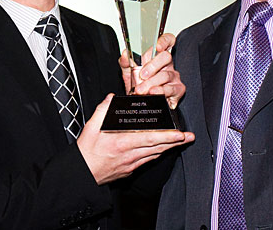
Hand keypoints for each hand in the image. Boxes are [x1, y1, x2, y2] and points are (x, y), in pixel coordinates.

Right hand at [77, 94, 194, 184]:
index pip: (150, 139)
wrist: (83, 173)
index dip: (167, 137)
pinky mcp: (130, 169)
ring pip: (155, 154)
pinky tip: (162, 150)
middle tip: (189, 137)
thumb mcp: (90, 127)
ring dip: (169, 148)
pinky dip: (157, 154)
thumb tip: (112, 98)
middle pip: (158, 147)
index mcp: (122, 142)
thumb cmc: (87, 152)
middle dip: (175, 142)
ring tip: (180, 141)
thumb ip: (103, 110)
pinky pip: (147, 160)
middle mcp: (130, 154)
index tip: (179, 134)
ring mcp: (131, 163)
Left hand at [119, 33, 184, 108]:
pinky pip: (171, 89)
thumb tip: (125, 53)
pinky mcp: (178, 90)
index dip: (165, 41)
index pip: (168, 41)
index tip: (158, 47)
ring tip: (141, 89)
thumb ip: (126, 63)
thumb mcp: (128, 73)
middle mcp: (167, 65)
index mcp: (157, 57)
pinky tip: (153, 92)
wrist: (141, 104)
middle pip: (166, 57)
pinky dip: (160, 91)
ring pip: (166, 75)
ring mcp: (174, 77)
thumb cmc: (139, 86)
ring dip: (151, 83)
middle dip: (152, 66)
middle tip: (142, 75)